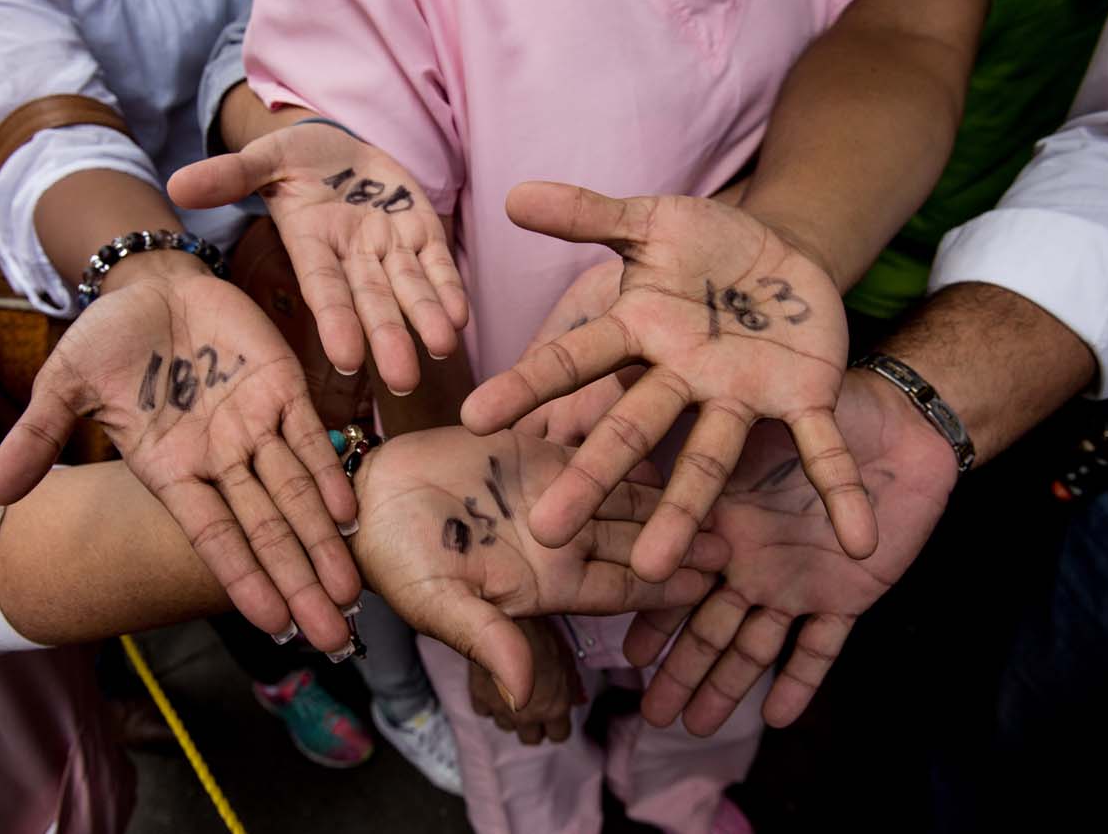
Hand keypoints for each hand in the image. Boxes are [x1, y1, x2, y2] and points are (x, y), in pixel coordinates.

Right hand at [0, 258, 358, 647]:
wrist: (152, 286)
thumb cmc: (109, 339)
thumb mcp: (65, 383)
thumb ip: (39, 437)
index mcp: (173, 471)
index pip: (215, 537)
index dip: (245, 578)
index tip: (275, 626)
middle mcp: (221, 460)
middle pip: (268, 531)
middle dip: (300, 583)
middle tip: (335, 637)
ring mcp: (255, 427)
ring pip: (298, 495)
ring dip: (325, 543)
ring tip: (351, 593)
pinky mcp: (283, 390)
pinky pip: (311, 438)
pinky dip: (331, 474)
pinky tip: (349, 514)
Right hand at [168, 119, 467, 394]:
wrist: (343, 151)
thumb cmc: (299, 160)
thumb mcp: (265, 159)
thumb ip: (230, 175)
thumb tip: (178, 183)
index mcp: (314, 246)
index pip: (325, 289)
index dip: (336, 321)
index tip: (346, 356)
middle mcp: (354, 257)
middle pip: (372, 302)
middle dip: (388, 339)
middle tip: (403, 381)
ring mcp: (390, 248)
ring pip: (410, 290)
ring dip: (427, 319)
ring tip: (442, 349)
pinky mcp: (422, 233)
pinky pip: (438, 265)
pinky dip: (449, 288)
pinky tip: (461, 315)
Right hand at [348, 427, 728, 707]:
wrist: (366, 499)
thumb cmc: (397, 560)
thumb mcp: (441, 604)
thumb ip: (487, 639)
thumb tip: (523, 692)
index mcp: (547, 581)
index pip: (620, 586)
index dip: (664, 584)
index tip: (712, 582)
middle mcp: (561, 537)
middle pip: (636, 537)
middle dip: (686, 536)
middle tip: (741, 532)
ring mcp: (551, 489)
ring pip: (624, 487)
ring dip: (667, 486)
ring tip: (721, 473)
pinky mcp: (535, 448)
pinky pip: (587, 437)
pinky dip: (621, 430)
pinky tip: (663, 415)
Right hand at [462, 182, 877, 582]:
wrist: (782, 251)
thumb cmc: (706, 244)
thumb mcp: (649, 221)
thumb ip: (587, 214)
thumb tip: (512, 195)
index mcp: (640, 334)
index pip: (573, 361)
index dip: (526, 387)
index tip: (475, 422)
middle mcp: (681, 379)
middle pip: (629, 430)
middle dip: (591, 477)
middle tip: (546, 530)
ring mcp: (740, 396)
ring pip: (707, 460)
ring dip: (684, 512)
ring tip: (654, 567)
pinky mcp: (803, 400)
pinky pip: (824, 452)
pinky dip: (841, 494)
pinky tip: (858, 542)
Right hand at [468, 618, 583, 744]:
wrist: (510, 619)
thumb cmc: (543, 635)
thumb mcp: (566, 659)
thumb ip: (571, 686)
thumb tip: (577, 701)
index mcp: (554, 708)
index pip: (559, 735)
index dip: (557, 725)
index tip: (553, 714)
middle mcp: (528, 715)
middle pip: (531, 738)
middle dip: (534, 725)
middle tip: (534, 706)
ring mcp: (502, 709)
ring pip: (507, 727)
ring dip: (511, 715)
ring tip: (514, 694)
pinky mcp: (480, 697)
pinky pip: (484, 712)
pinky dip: (489, 703)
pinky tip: (494, 688)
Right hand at [625, 369, 957, 732]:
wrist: (906, 427)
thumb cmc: (827, 411)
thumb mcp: (754, 422)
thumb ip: (696, 444)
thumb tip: (624, 432)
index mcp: (721, 520)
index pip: (677, 576)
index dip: (651, 615)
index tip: (623, 654)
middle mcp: (750, 559)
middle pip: (708, 625)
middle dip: (680, 670)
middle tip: (651, 714)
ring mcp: (796, 582)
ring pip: (754, 646)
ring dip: (725, 687)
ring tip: (693, 728)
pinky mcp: (846, 598)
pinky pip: (820, 649)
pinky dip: (800, 682)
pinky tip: (776, 717)